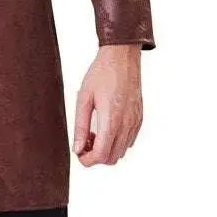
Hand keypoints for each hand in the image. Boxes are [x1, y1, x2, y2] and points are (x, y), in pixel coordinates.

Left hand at [72, 44, 143, 165]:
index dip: (87, 160)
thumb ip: (80, 126)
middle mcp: (127, 124)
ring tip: (95, 131)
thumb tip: (77, 148)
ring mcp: (135, 122)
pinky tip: (106, 127)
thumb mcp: (83, 98)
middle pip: (111, 158)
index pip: (101, 155)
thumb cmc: (101, 73)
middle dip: (95, 156)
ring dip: (106, 149)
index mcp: (111, 120)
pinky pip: (129, 141)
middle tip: (85, 139)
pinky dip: (116, 142)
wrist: (122, 57)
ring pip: (121, 152)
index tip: (78, 151)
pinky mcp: (139, 118)